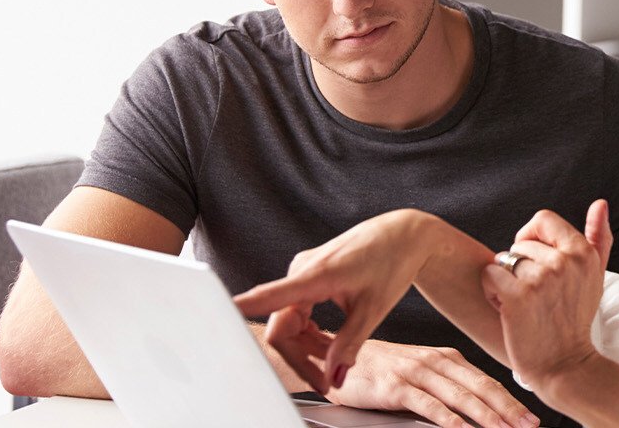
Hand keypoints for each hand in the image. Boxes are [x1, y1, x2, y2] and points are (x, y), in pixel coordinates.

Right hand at [234, 209, 437, 394]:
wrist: (403, 235)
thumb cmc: (391, 261)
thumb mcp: (374, 309)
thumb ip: (350, 344)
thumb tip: (334, 376)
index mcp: (315, 274)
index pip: (269, 297)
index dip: (241, 309)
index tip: (216, 315)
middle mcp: (300, 271)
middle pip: (280, 326)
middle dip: (299, 358)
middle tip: (325, 382)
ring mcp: (301, 274)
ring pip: (287, 322)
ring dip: (305, 348)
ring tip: (334, 363)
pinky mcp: (306, 278)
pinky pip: (295, 313)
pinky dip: (308, 333)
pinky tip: (327, 343)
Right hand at [323, 340, 540, 427]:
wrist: (335, 357)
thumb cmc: (377, 368)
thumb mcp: (418, 371)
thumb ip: (446, 385)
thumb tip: (476, 407)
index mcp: (445, 357)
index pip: (485, 380)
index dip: (510, 399)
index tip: (529, 416)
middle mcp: (434, 361)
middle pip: (480, 387)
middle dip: (508, 408)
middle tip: (529, 424)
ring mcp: (416, 372)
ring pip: (460, 396)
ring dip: (486, 415)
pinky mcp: (395, 386)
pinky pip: (428, 404)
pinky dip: (449, 419)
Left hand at [483, 200, 613, 388]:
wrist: (565, 365)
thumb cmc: (575, 320)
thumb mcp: (596, 277)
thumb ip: (599, 238)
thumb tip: (600, 203)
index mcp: (583, 253)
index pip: (543, 219)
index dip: (532, 237)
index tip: (535, 261)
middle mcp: (564, 261)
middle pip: (520, 243)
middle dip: (519, 266)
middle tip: (532, 294)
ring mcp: (541, 279)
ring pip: (503, 259)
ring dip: (505, 280)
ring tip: (521, 303)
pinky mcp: (518, 296)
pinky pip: (489, 275)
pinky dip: (492, 291)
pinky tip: (506, 308)